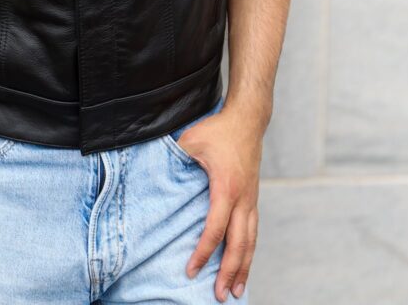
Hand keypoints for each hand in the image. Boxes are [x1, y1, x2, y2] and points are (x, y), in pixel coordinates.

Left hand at [178, 103, 261, 301]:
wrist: (248, 120)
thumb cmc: (218, 130)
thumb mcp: (192, 140)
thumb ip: (175, 158)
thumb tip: (153, 170)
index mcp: (226, 188)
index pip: (215, 228)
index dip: (203, 252)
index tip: (191, 270)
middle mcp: (243, 199)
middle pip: (238, 244)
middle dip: (229, 272)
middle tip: (220, 296)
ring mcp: (251, 200)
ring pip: (250, 241)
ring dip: (244, 268)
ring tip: (237, 291)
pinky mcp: (254, 198)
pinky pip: (253, 232)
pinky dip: (249, 252)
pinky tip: (244, 265)